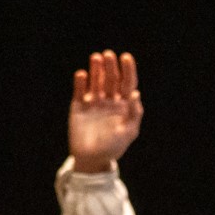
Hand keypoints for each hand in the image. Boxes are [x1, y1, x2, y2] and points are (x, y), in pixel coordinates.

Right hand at [67, 51, 141, 171]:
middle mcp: (109, 100)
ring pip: (96, 80)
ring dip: (96, 69)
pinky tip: (82, 74)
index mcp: (124, 104)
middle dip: (111, 66)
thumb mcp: (128, 132)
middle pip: (111, 78)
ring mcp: (94, 101)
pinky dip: (80, 82)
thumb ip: (134, 113)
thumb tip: (135, 93)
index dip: (128, 69)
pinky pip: (79, 90)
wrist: (91, 159)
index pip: (127, 82)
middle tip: (108, 54)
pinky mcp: (79, 105)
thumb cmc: (113, 147)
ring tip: (96, 57)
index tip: (126, 57)